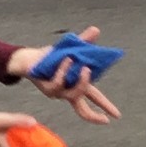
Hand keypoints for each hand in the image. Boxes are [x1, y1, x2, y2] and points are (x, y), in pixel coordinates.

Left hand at [8, 25, 122, 125]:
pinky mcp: (48, 89)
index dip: (106, 107)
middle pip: (83, 109)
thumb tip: (96, 30)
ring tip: (83, 66)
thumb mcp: (70, 47)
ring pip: (74, 94)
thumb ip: (84, 41)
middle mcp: (68, 92)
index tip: (116, 115)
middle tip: (105, 116)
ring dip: (81, 82)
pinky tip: (66, 59)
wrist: (29, 58)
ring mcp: (58, 92)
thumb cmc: (50, 57)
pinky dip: (64, 71)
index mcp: (77, 84)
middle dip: (95, 114)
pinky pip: (58, 83)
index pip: (94, 98)